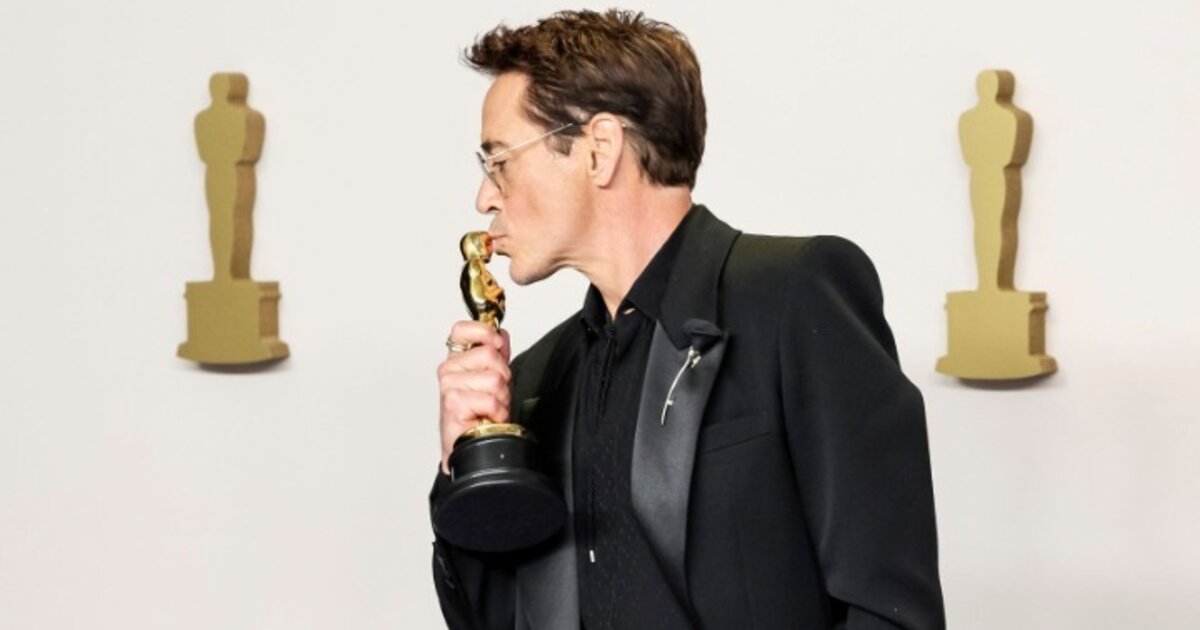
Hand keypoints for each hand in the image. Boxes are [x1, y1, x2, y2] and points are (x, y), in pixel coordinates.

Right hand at [437, 321, 511, 473]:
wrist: (467, 444)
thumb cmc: (477, 412)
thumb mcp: (492, 377)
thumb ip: (497, 353)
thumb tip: (501, 333)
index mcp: (456, 359)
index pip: (462, 330)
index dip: (484, 331)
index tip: (496, 343)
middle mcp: (448, 370)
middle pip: (490, 353)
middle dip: (503, 375)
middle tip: (494, 393)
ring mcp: (448, 386)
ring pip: (494, 378)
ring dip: (501, 397)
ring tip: (489, 407)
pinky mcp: (453, 403)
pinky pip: (491, 400)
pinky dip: (497, 412)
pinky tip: (486, 417)